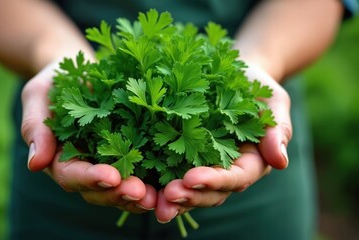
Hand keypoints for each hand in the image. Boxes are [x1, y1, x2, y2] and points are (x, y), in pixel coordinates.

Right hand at [21, 62, 156, 212]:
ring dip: (138, 195)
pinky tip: (169, 183)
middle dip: (119, 193)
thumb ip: (35, 127)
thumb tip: (35, 165)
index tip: (110, 176)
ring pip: (121, 188)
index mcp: (60, 158)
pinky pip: (142, 172)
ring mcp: (109, 162)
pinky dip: (155, 181)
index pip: (71, 175)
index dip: (90, 178)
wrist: (80, 69)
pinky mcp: (130, 153)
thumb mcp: (38, 95)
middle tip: (140, 193)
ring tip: (157, 196)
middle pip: (99, 190)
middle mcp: (85, 167)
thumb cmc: (56, 80)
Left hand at [155, 64, 291, 221]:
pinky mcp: (181, 155)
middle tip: (167, 196)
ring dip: (170, 197)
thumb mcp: (273, 102)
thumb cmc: (256, 86)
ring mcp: (202, 165)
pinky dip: (155, 180)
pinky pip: (168, 171)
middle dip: (189, 196)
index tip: (192, 178)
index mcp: (249, 163)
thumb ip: (278, 130)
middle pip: (209, 193)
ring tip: (151, 199)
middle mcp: (224, 171)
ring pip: (187, 189)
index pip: (235, 178)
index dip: (215, 181)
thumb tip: (280, 161)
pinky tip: (137, 182)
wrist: (233, 76)